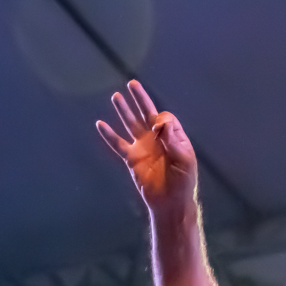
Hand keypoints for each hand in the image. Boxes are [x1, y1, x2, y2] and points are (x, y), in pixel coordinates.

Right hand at [96, 80, 198, 214]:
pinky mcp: (132, 158)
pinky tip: (101, 124)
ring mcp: (143, 147)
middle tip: (132, 84)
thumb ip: (172, 140)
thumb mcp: (184, 159)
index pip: (165, 118)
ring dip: (124, 111)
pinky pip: (118, 144)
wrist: (171, 202)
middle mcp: (157, 139)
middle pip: (147, 114)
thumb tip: (160, 122)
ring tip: (116, 96)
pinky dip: (109, 135)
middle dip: (140, 99)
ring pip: (131, 124)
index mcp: (174, 136)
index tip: (158, 129)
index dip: (161, 119)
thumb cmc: (183, 181)